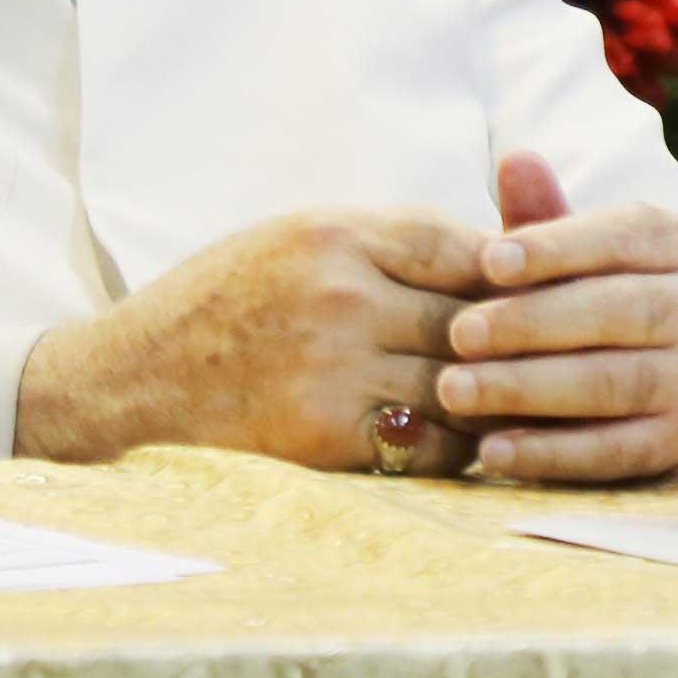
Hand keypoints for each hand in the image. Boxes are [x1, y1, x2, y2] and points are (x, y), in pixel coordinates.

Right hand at [13, 208, 492, 470]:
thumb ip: (390, 243)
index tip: (525, 295)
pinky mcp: (324, 435)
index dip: (504, 275)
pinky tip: (451, 438)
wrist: (138, 376)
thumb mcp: (300, 236)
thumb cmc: (231, 297)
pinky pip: (427, 444)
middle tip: (540, 359)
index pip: (460, 246)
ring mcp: (332, 367)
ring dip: (487, 398)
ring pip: (458, 386)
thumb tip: (497, 255)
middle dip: (509, 342)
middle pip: (470, 319)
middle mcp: (338, 294)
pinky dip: (450, 445)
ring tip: (509, 403)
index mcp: (334, 233)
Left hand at [435, 151, 677, 484]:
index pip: (615, 239)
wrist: (652, 363)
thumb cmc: (592, 289)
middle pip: (613, 313)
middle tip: (458, 335)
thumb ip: (543, 214)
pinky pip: (613, 452)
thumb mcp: (574, 249)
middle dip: (529, 324)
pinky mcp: (677, 442)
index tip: (485, 262)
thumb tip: (516, 160)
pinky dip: (551, 455)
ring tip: (456, 392)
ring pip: (611, 383)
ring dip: (528, 390)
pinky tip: (493, 453)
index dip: (550, 249)